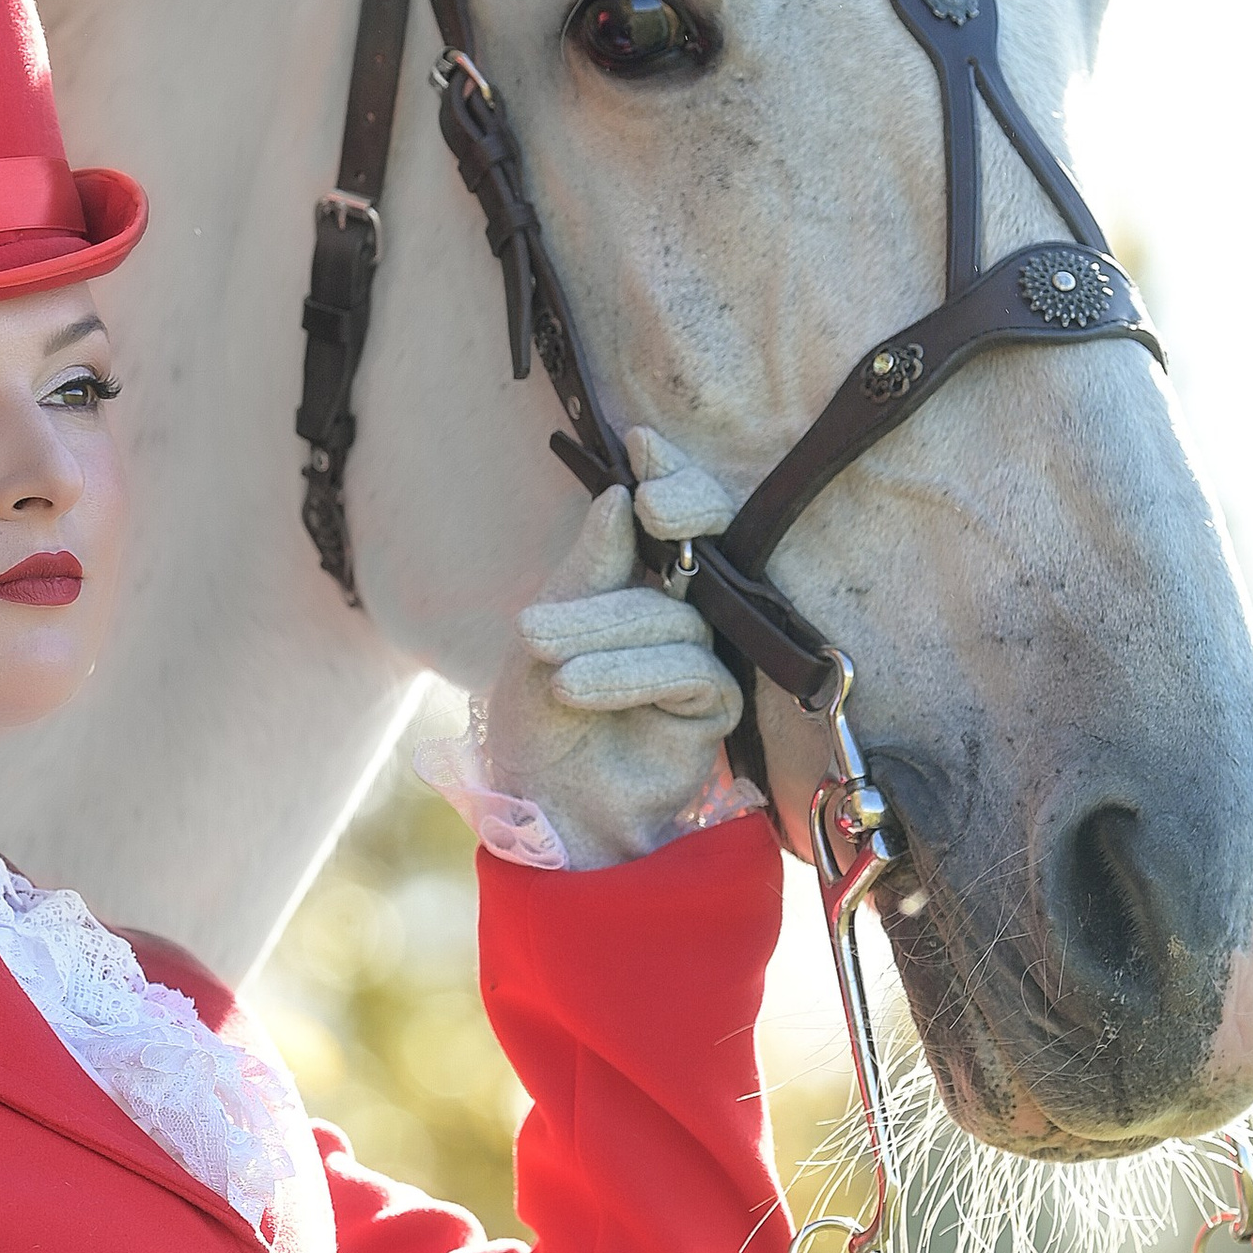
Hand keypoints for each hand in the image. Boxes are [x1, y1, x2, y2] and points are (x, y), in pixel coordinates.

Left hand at [481, 453, 744, 867]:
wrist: (545, 807)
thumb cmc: (537, 720)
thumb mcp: (544, 632)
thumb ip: (588, 570)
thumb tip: (622, 497)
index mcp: (634, 580)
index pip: (668, 513)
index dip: (668, 473)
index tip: (644, 444)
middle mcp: (677, 608)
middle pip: (706, 539)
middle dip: (684, 506)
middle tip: (647, 504)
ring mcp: (701, 654)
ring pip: (673, 614)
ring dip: (604, 630)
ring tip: (544, 656)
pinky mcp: (715, 706)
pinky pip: (689, 669)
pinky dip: (630, 674)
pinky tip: (578, 689)